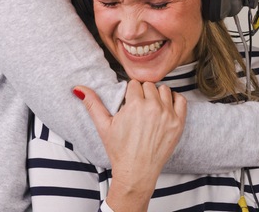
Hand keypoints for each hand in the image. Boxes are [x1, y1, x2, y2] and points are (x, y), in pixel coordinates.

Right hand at [74, 80, 186, 210]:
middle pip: (149, 86)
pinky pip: (181, 100)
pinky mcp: (179, 124)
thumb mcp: (103, 126)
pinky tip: (166, 108)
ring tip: (151, 109)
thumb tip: (77, 88)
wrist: (136, 173)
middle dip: (143, 94)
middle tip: (138, 109)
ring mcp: (168, 115)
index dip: (130, 93)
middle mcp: (153, 107)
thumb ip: (92, 104)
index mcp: (134, 105)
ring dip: (157, 96)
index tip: (129, 103)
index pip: (134, 84)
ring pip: (164, 90)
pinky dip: (174, 100)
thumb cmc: (119, 150)